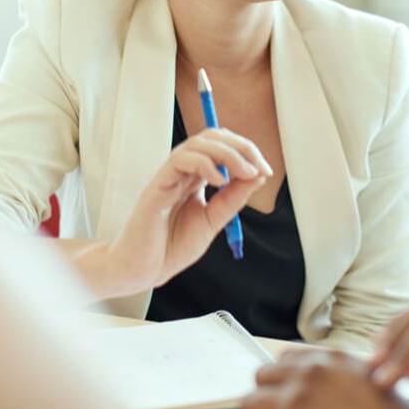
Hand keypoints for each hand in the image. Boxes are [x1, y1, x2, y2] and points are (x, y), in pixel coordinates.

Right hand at [106, 127, 270, 292]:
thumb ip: (232, 199)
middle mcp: (182, 171)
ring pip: (198, 143)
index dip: (246, 152)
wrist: (143, 270)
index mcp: (195, 178)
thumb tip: (257, 176)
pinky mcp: (157, 185)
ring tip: (245, 172)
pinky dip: (204, 164)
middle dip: (241, 147)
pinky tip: (220, 181)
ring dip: (228, 153)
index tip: (265, 171)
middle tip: (259, 167)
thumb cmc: (170, 247)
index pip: (222, 147)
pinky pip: (180, 160)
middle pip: (213, 138)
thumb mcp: (212, 221)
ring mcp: (169, 176)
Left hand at [241, 348, 408, 408]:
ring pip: (249, 405)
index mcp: (327, 361)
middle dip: (265, 399)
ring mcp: (296, 403)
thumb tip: (301, 375)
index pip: (281, 360)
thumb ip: (334, 372)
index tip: (281, 396)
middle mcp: (308, 376)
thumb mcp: (366, 380)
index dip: (279, 381)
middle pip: (260, 378)